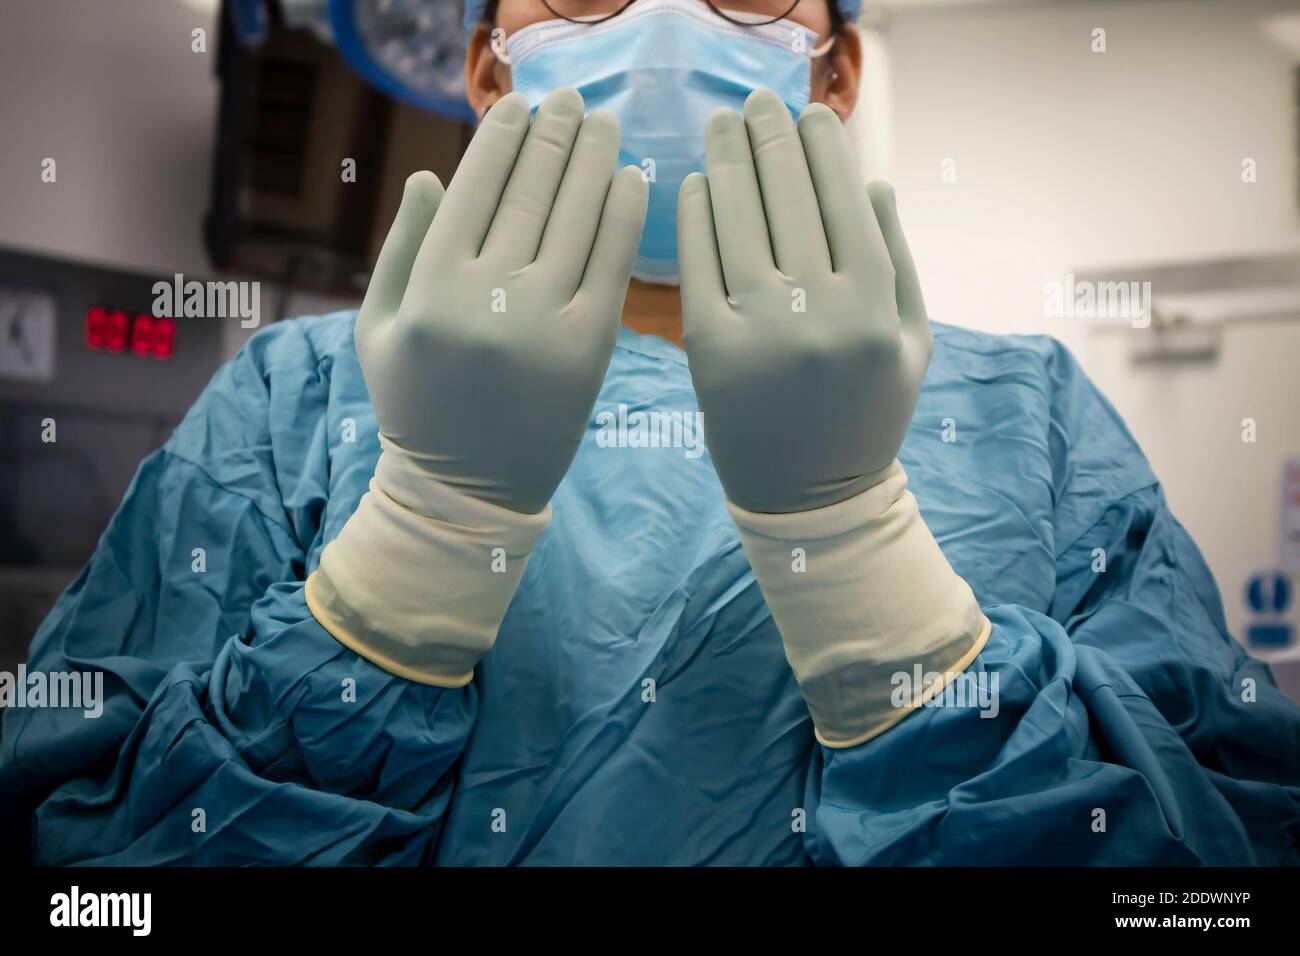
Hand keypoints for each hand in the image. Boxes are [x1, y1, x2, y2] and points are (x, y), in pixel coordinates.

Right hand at [358, 87, 647, 513]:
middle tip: (575, 100)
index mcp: (429, 285)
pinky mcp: (587, 350)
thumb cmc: (416, 406)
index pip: (475, 185)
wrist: (467, 492)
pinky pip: (611, 265)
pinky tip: (631, 181)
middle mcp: (485, 297)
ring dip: (595, 159)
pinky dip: (624, 216)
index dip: (504, 137)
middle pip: (531, 190)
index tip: (523, 105)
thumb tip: (429, 174)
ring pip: (577, 218)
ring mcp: (541, 323)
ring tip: (606, 125)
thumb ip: (400, 248)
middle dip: (556, 134)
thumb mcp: (380, 328)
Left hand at [678, 89, 929, 513]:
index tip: (807, 113)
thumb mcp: (910, 341)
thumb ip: (898, 258)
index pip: (845, 197)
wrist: (812, 499)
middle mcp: (821, 311)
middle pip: (789, 196)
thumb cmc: (867, 414)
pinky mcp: (711, 351)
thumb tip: (871, 180)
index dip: (822, 145)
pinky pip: (699, 264)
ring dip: (727, 160)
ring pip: (740, 219)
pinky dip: (696, 216)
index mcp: (876, 303)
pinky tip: (697, 185)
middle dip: (770, 136)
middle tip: (754, 102)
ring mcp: (762, 330)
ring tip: (720, 126)